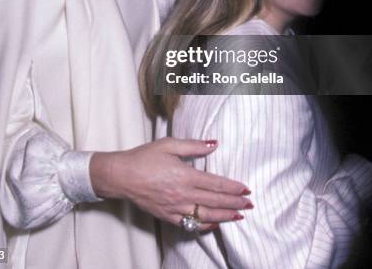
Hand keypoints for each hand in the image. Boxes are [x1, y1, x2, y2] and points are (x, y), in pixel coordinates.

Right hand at [89, 137, 251, 229]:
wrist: (122, 176)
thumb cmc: (144, 157)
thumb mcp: (169, 144)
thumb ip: (194, 146)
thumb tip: (214, 144)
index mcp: (184, 175)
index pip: (215, 184)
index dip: (233, 187)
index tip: (246, 188)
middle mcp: (182, 194)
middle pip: (214, 201)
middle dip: (234, 203)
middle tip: (250, 203)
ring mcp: (175, 208)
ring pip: (205, 216)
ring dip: (225, 216)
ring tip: (239, 215)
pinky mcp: (167, 216)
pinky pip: (190, 224)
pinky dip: (205, 226)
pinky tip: (215, 224)